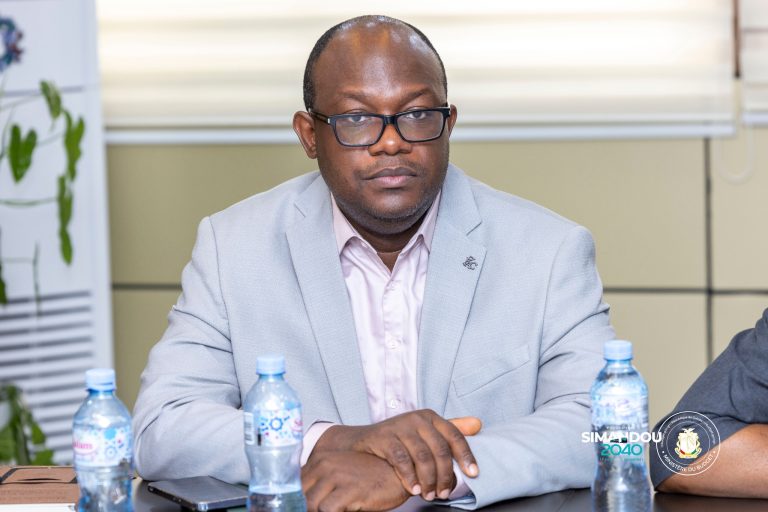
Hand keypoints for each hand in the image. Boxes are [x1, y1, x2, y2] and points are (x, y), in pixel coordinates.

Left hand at [302, 451, 409, 511]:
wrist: (399, 473)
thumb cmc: (371, 476)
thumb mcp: (342, 474)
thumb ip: (322, 483)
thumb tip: (305, 502)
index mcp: (321, 459)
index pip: (296, 484)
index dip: (297, 500)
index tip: (302, 507)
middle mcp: (325, 464)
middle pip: (300, 494)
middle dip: (307, 508)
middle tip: (321, 511)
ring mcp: (336, 476)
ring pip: (310, 504)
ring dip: (319, 511)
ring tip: (336, 511)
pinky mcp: (348, 490)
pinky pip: (326, 510)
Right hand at [312, 410, 480, 500]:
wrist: (362, 442)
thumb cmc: (399, 440)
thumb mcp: (425, 433)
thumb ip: (450, 429)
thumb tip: (478, 424)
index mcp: (431, 417)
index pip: (454, 436)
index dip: (466, 456)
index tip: (473, 474)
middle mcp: (417, 418)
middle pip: (440, 450)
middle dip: (445, 476)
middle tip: (444, 493)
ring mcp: (400, 426)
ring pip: (422, 457)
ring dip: (428, 480)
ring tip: (428, 495)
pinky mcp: (384, 437)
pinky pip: (401, 460)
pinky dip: (409, 477)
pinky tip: (412, 489)